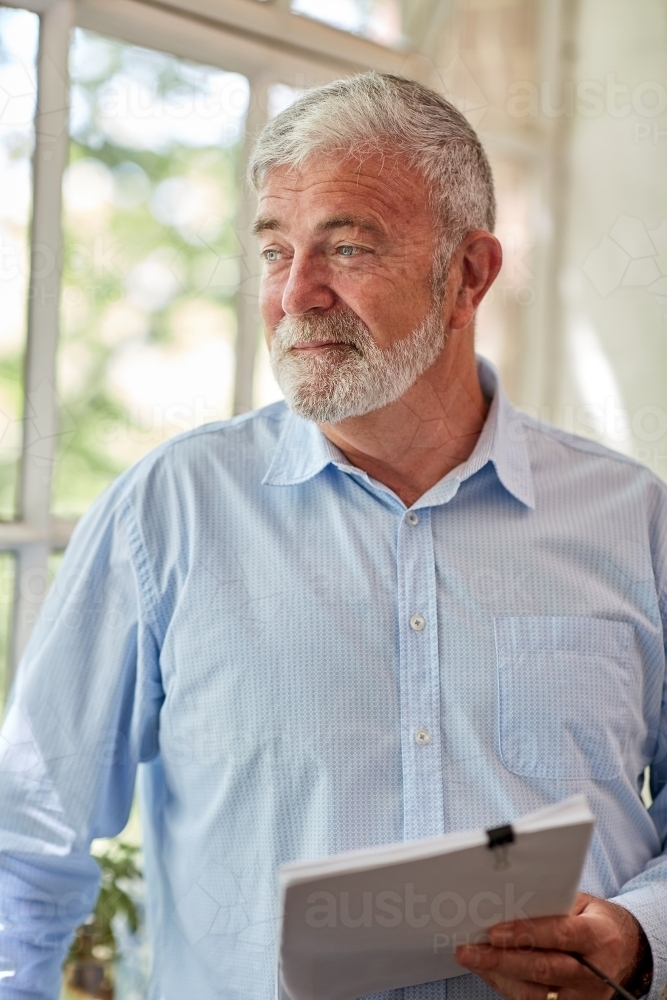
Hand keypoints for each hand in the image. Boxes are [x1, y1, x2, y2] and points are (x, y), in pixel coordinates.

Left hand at [455, 892, 646, 998]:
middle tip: (469, 951)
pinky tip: (489, 973)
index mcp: (598, 937)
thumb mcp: (582, 904)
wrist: (627, 952)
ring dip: (498, 976)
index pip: (560, 935)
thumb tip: (507, 901)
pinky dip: (507, 987)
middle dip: (501, 960)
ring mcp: (584, 997)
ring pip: (535, 993)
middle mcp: (594, 972)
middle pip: (543, 969)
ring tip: (472, 960)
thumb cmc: (596, 921)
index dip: (526, 934)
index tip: (495, 932)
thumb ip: (551, 904)